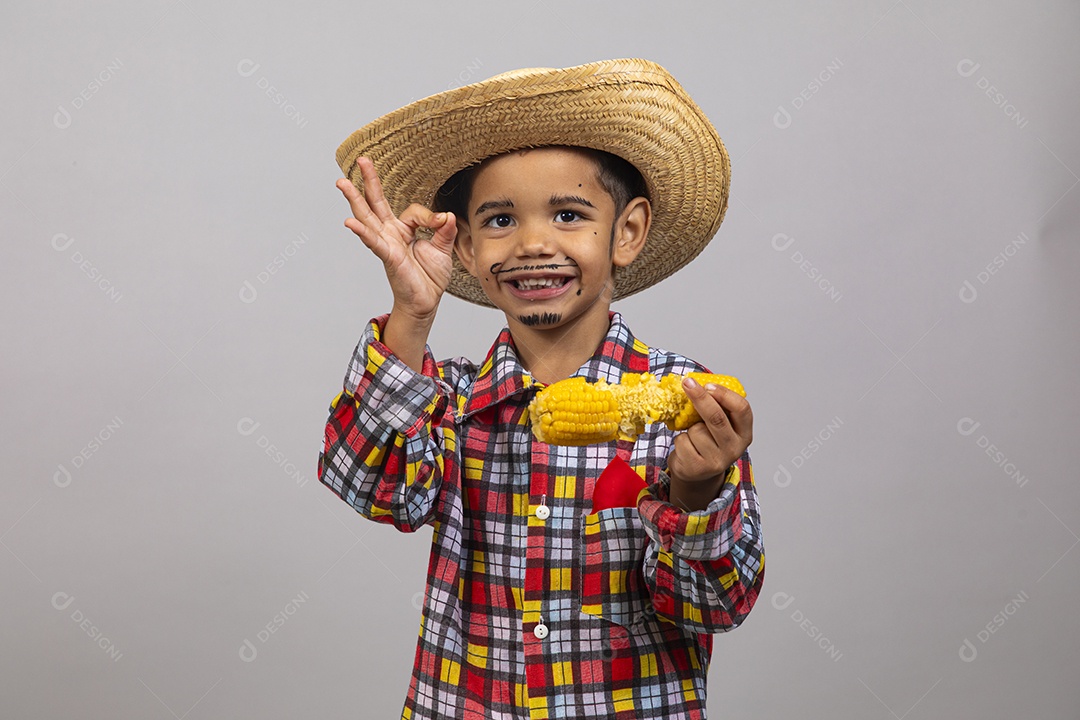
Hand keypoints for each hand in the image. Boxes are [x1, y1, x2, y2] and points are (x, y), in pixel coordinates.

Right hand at [336, 157, 456, 320]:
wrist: (426, 302)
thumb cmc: (430, 276)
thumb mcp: (443, 248)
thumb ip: (444, 230)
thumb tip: (447, 215)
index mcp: (403, 229)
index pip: (413, 211)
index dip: (430, 216)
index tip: (443, 222)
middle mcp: (390, 233)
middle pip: (376, 202)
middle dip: (368, 181)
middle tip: (361, 160)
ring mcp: (386, 244)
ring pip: (368, 217)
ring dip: (355, 199)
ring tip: (342, 183)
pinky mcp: (388, 257)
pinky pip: (374, 242)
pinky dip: (363, 232)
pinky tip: (350, 223)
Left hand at [667, 376, 752, 492]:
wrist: (697, 473)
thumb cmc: (708, 442)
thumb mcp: (719, 426)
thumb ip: (716, 409)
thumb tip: (696, 383)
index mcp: (744, 434)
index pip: (742, 409)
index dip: (725, 394)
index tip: (708, 385)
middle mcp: (734, 449)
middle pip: (717, 418)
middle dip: (700, 397)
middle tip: (687, 383)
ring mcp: (717, 460)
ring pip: (696, 430)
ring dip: (688, 427)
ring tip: (693, 437)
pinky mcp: (698, 468)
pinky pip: (683, 441)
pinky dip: (680, 440)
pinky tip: (687, 448)